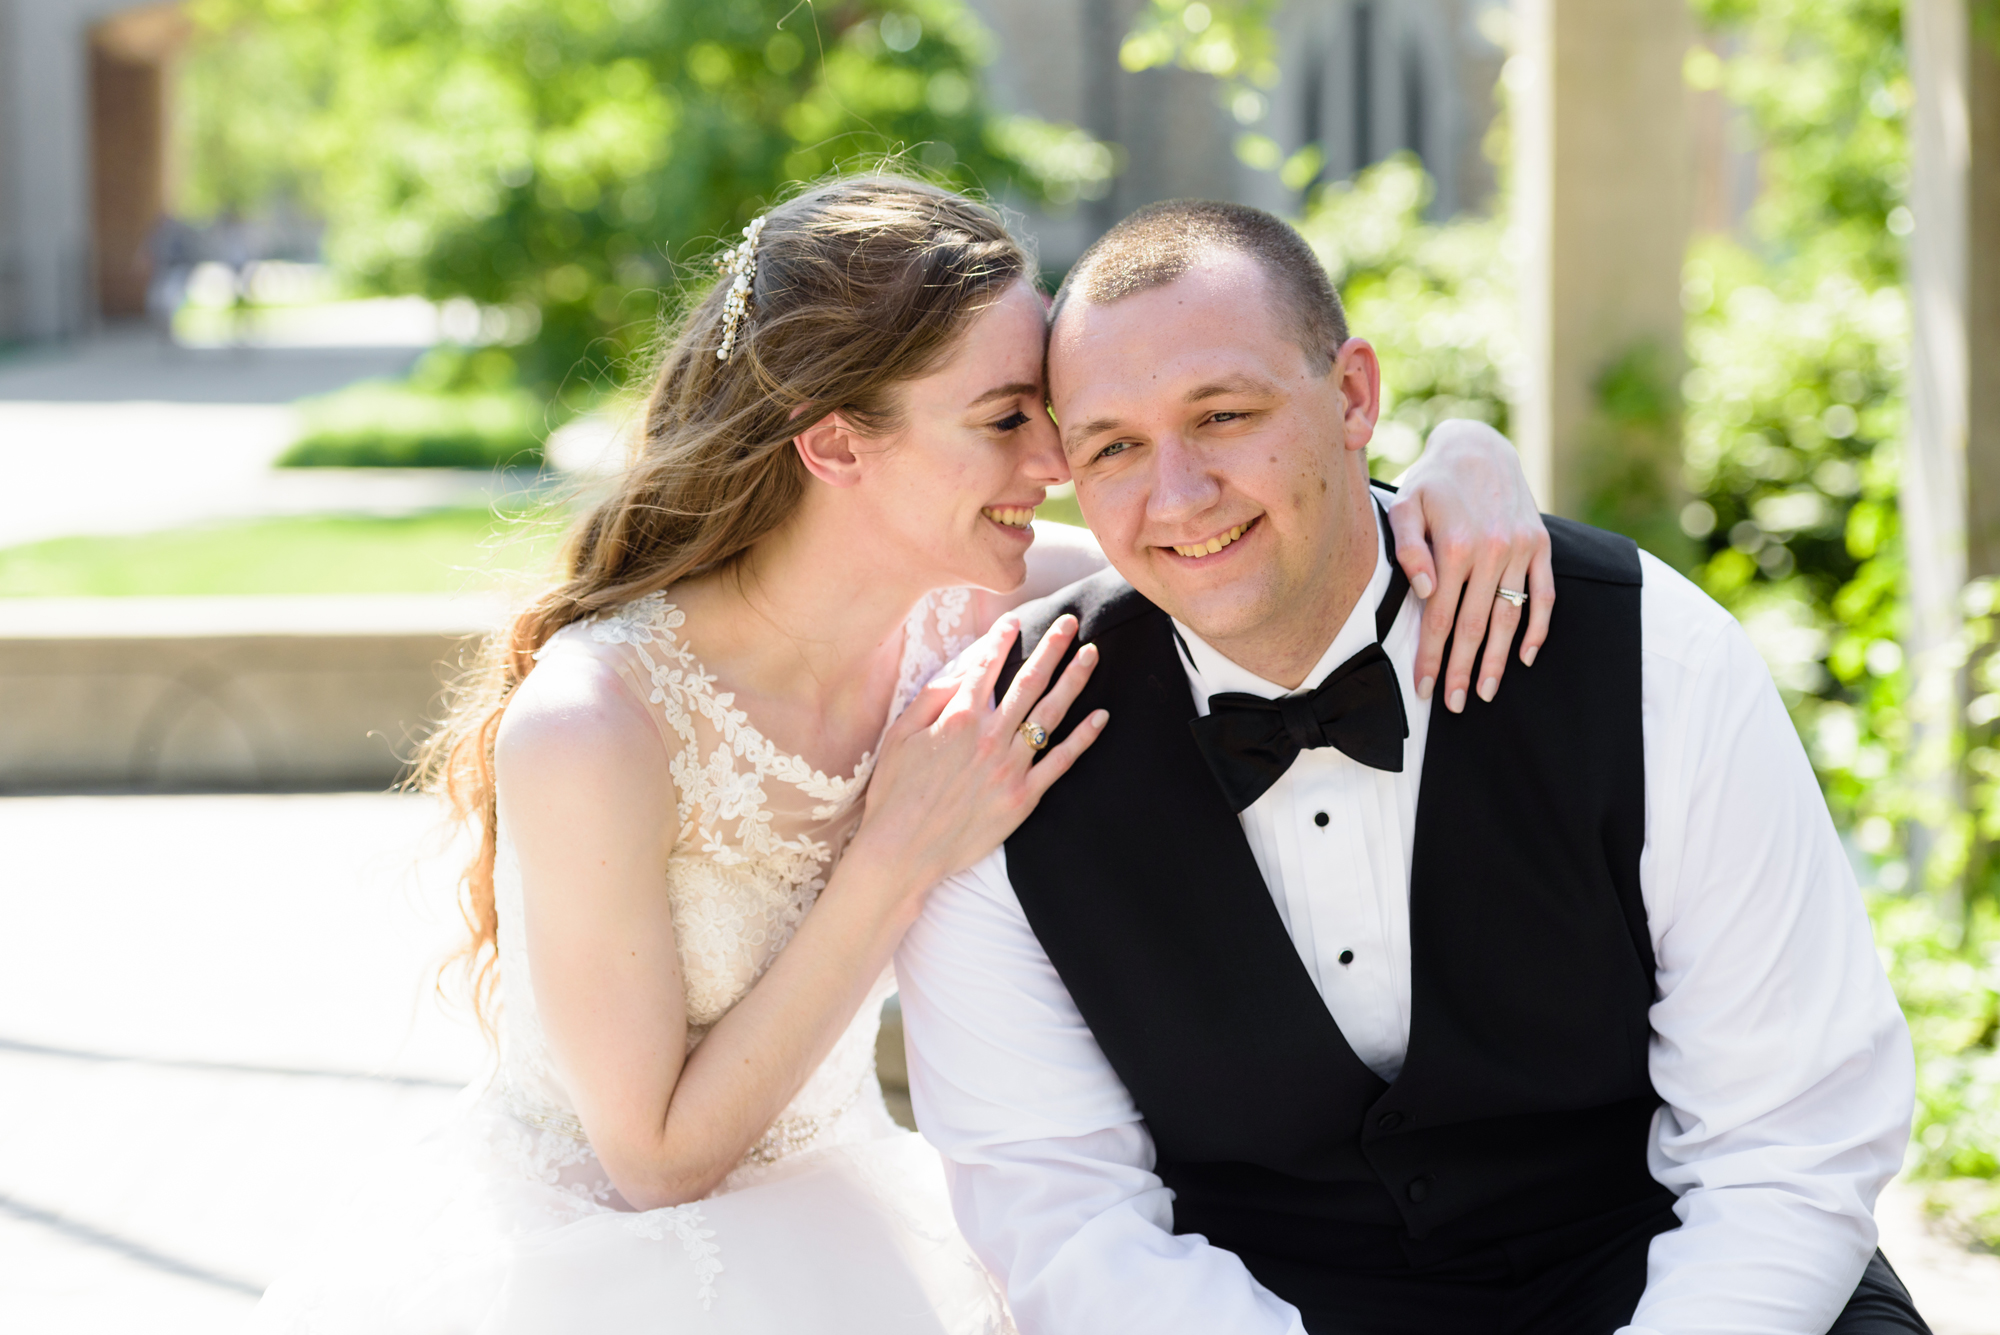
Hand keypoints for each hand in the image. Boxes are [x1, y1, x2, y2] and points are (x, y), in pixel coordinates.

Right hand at [852, 613, 1106, 896]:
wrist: (903, 850)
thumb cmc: (895, 793)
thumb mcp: (900, 735)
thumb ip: (932, 698)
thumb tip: (962, 670)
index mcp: (957, 719)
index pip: (986, 667)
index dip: (1001, 639)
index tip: (1014, 620)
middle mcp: (989, 737)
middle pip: (1029, 681)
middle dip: (1052, 646)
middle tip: (1070, 622)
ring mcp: (1010, 767)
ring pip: (1051, 713)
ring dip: (1074, 679)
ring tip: (1092, 654)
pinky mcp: (1023, 797)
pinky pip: (1060, 762)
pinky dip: (1083, 738)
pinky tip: (1101, 716)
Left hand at [1387, 420, 1553, 712]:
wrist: (1477, 445)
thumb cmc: (1430, 481)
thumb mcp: (1405, 505)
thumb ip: (1408, 549)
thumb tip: (1423, 592)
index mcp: (1455, 547)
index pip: (1440, 618)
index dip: (1432, 658)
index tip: (1424, 689)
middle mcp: (1492, 550)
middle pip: (1475, 626)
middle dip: (1463, 670)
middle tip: (1454, 704)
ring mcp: (1520, 548)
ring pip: (1510, 617)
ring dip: (1498, 659)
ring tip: (1484, 691)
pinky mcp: (1540, 544)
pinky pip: (1544, 594)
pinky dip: (1538, 627)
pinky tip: (1525, 656)